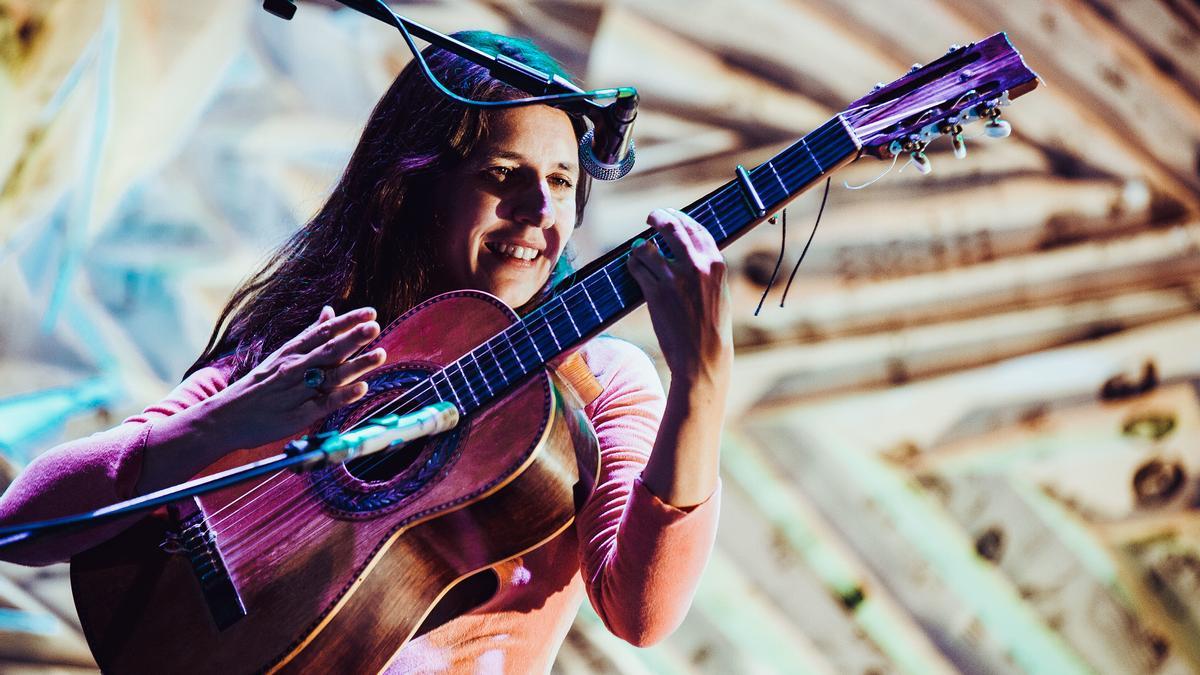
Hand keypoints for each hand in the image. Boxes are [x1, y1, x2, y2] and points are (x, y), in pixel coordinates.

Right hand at [206, 306, 386, 449]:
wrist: (225, 418)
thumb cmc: (259, 385)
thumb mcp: (281, 354)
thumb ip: (309, 335)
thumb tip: (330, 312)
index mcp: (292, 352)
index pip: (324, 332)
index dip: (347, 322)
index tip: (370, 313)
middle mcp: (296, 368)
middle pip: (329, 351)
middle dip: (353, 338)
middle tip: (374, 326)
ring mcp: (298, 392)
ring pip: (332, 375)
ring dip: (357, 364)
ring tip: (380, 354)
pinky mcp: (300, 416)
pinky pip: (325, 404)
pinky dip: (343, 396)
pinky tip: (362, 389)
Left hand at [626, 208, 732, 385]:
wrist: (702, 357)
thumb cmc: (711, 327)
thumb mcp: (719, 292)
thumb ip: (707, 268)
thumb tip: (687, 247)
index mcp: (716, 264)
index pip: (696, 228)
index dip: (680, 217)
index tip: (670, 215)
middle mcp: (696, 266)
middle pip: (672, 227)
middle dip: (658, 217)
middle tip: (651, 217)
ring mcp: (674, 279)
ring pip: (647, 247)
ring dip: (641, 247)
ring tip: (640, 251)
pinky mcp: (655, 293)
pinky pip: (637, 267)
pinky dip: (633, 263)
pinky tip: (634, 266)